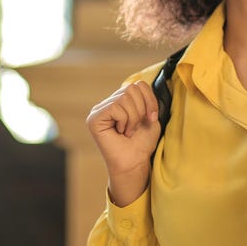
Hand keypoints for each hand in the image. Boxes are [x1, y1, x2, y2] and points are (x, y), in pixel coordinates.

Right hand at [86, 80, 160, 205]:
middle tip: (136, 127)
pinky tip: (120, 132)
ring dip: (133, 117)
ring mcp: (99, 110)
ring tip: (128, 131)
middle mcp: (108, 103)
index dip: (150, 99)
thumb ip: (147, 99)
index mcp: (121, 101)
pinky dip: (124, 121)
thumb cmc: (142, 143)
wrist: (135, 162)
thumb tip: (144, 83)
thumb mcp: (150, 117)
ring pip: (124, 97)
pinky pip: (115, 107)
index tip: (152, 118)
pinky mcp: (94, 118)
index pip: (138, 84)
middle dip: (141, 109)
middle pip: (131, 88)